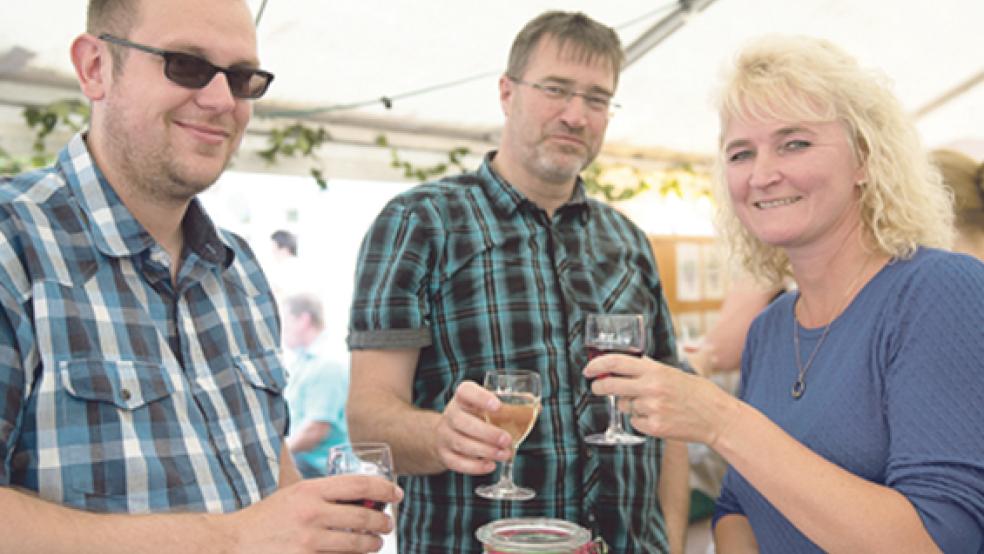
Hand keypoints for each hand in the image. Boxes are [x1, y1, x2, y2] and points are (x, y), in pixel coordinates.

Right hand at [225, 474, 402, 552]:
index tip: (397, 494)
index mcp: (309, 490)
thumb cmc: (264, 519)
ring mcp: (308, 542)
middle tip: (387, 525)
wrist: (231, 543)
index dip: (385, 487)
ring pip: (358, 543)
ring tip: (376, 543)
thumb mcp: (292, 494)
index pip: (359, 483)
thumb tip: (358, 491)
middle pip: (364, 516)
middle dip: (383, 522)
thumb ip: (321, 492)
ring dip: (373, 544)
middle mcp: (311, 513)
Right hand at [433, 381, 512, 474]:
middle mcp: (451, 414)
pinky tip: (491, 465)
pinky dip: (474, 466)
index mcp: (463, 397)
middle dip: (487, 433)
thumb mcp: (486, 405)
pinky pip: (456, 462)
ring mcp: (445, 435)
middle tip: (507, 440)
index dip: (480, 398)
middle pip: (462, 422)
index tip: (498, 405)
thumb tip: (537, 407)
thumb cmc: (475, 416)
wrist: (446, 432)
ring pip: (461, 443)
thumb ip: (511, 406)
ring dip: (485, 451)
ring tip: (505, 454)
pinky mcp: (445, 454)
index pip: (466, 392)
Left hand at [584, 354, 737, 446]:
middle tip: (596, 387)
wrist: (716, 417)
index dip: (597, 364)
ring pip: (624, 406)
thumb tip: (623, 362)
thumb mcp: (672, 372)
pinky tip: (658, 417)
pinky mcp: (655, 427)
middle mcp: (651, 388)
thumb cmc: (696, 392)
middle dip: (599, 386)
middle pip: (611, 385)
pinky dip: (641, 420)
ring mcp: (652, 409)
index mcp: (655, 371)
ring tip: (652, 404)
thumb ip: (648, 367)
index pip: (617, 362)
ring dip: (630, 405)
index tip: (588, 369)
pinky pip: (634, 422)